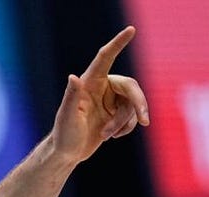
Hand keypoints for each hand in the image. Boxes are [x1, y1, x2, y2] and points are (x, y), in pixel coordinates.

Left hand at [48, 26, 149, 164]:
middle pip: (130, 87)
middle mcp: (101, 88)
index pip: (105, 58)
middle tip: (144, 120)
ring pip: (132, 105)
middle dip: (138, 104)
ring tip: (106, 136)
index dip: (118, 43)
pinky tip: (112, 137)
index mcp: (89, 82)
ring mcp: (110, 100)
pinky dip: (127, 127)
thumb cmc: (63, 135)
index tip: (131, 30)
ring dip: (124, 123)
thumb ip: (72, 96)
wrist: (66, 154)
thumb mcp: (67, 117)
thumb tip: (73, 77)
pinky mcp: (116, 113)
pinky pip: (133, 116)